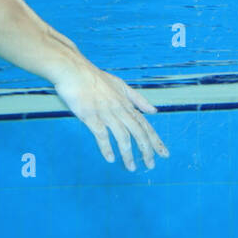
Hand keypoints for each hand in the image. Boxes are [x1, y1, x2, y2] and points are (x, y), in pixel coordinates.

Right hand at [53, 63, 168, 170]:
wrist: (73, 70)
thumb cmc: (95, 77)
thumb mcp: (120, 85)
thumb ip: (137, 99)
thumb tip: (154, 111)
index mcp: (126, 103)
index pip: (145, 125)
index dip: (155, 140)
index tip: (164, 154)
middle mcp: (119, 109)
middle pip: (138, 132)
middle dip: (147, 150)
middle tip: (151, 165)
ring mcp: (105, 113)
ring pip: (122, 136)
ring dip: (128, 154)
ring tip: (131, 167)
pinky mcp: (90, 116)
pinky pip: (101, 135)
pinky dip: (107, 148)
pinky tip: (111, 158)